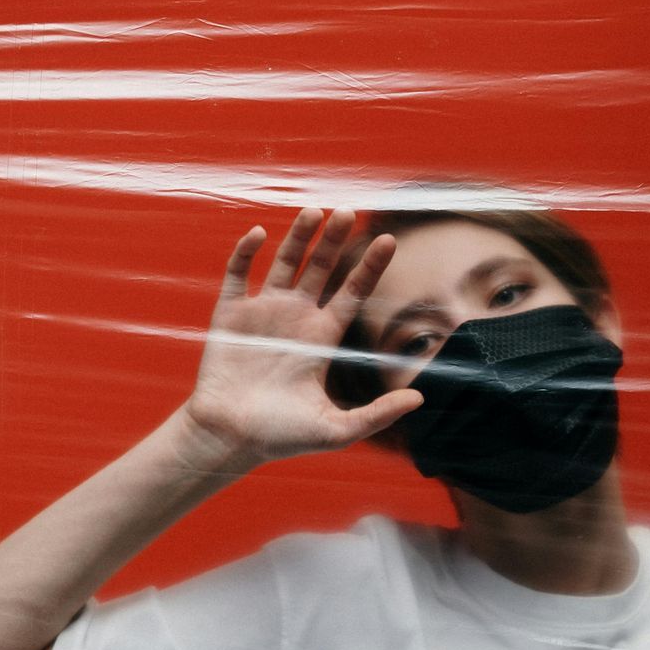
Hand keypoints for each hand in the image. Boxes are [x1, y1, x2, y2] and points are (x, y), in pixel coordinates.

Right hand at [182, 209, 422, 466]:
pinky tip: (260, 234)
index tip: (389, 239)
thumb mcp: (336, 430)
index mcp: (322, 339)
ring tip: (313, 211)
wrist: (229, 439)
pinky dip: (246, 252)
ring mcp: (262, 313)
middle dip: (334, 240)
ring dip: (298, 237)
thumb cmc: (280, 437)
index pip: (352, 293)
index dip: (370, 266)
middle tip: (349, 211)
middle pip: (321, 269)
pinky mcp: (230, 315)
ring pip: (284, 264)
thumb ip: (378, 414)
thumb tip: (420, 399)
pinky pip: (238, 275)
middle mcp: (295, 319)